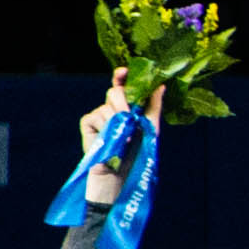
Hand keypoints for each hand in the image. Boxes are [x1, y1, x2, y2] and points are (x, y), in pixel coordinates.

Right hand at [81, 68, 163, 205]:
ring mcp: (99, 116)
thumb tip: (161, 85)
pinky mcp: (88, 124)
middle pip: (115, 92)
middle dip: (123, 102)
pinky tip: (109, 140)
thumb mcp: (150, 129)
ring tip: (124, 139)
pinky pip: (96, 115)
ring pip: (106, 105)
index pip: (123, 86)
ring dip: (117, 121)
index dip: (123, 76)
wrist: (123, 177)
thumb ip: (154, 106)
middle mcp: (113, 109)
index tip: (125, 71)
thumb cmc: (138, 155)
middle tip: (130, 119)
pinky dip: (105, 127)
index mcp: (128, 109)